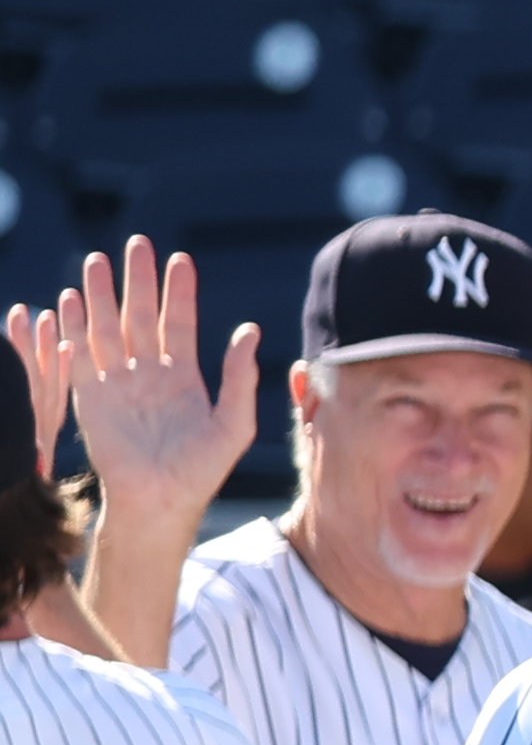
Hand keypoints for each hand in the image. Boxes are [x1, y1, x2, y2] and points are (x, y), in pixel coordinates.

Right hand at [43, 237, 264, 534]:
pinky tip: (70, 298)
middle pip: (141, 315)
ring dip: (101, 294)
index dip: (179, 291)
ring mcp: (117, 382)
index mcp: (185, 377)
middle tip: (137, 243)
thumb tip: (248, 330)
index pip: (180, 322)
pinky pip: (81, 354)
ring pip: (107, 327)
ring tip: (97, 260)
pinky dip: (75, 326)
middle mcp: (149, 373)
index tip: (180, 258)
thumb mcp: (234, 424)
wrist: (160, 501)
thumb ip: (239, 378)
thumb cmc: (202, 470)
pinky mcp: (90, 396)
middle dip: (138, 280)